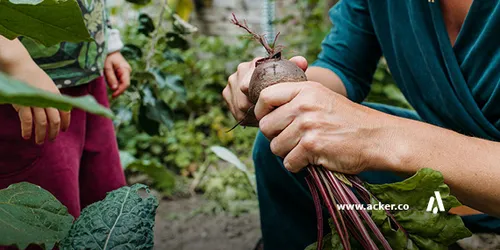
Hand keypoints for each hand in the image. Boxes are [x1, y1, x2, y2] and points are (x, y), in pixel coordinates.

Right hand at [9, 64, 70, 143]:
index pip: (65, 112)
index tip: (63, 130)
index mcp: (55, 95)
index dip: (65, 122)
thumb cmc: (34, 76)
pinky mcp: (23, 103)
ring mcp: (35, 101)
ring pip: (41, 123)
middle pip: (54, 121)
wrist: (20, 65)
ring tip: (39, 141)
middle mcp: (47, 99)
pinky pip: (27, 121)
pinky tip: (26, 136)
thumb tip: (59, 110)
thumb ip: (53, 98)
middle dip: (53, 132)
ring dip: (40, 134)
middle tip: (51, 139)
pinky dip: (27, 130)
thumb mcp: (49, 86)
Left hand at [104, 52, 130, 97]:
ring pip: (121, 83)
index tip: (113, 96)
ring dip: (114, 85)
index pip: (126, 84)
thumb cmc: (107, 56)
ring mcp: (125, 72)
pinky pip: (119, 80)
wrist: (109, 48)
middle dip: (116, 89)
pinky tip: (108, 78)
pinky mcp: (122, 72)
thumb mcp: (107, 67)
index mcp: (125, 69)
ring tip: (106, 79)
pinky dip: (114, 82)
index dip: (120, 91)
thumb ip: (111, 78)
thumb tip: (114, 89)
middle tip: (107, 90)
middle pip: (124, 84)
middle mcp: (127, 71)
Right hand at [223, 56, 307, 125]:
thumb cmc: (283, 84)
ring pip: (238, 105)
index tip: (268, 108)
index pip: (250, 82)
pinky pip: (234, 110)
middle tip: (269, 116)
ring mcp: (232, 81)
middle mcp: (241, 70)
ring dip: (251, 114)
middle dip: (255, 108)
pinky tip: (256, 118)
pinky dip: (245, 116)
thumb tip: (301, 61)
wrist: (272, 91)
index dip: (257, 98)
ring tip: (265, 117)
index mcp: (255, 63)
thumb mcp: (291, 77)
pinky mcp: (227, 93)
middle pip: (242, 95)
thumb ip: (297, 67)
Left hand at [254, 81, 393, 173]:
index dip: (262, 112)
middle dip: (275, 137)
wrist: (377, 138)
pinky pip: (288, 162)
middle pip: (266, 126)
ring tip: (306, 149)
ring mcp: (308, 125)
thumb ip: (297, 98)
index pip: (265, 96)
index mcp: (305, 89)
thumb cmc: (348, 120)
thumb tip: (265, 108)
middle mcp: (304, 105)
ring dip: (287, 153)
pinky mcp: (312, 146)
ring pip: (275, 146)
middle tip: (292, 140)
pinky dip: (298, 165)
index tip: (270, 120)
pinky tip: (312, 159)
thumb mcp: (322, 97)